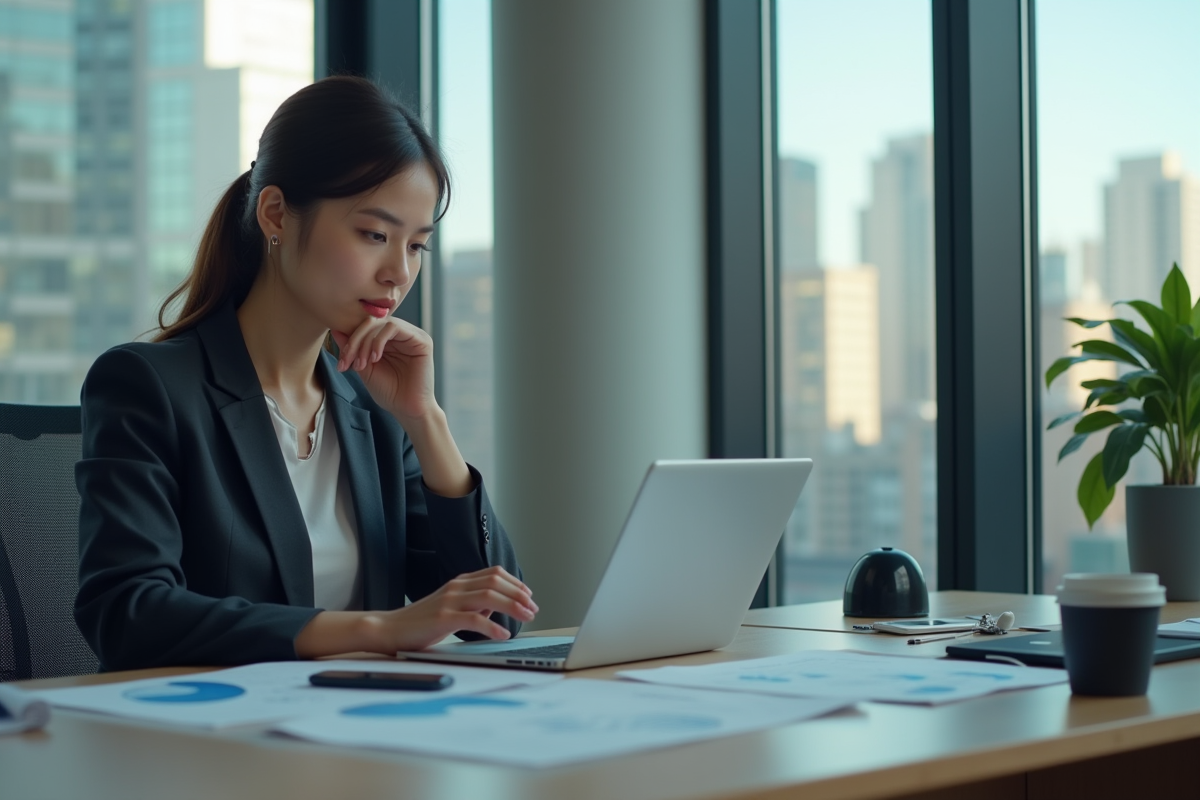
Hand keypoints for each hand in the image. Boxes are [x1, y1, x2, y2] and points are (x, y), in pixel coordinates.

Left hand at [331, 316, 434, 422]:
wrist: (407, 410)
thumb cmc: (388, 392)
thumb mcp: (364, 369)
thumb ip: (352, 350)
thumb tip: (335, 330)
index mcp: (388, 339)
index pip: (365, 328)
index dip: (349, 341)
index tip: (341, 364)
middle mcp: (401, 334)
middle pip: (371, 322)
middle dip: (355, 341)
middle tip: (347, 362)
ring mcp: (412, 335)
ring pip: (381, 323)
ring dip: (365, 343)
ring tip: (362, 364)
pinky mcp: (421, 340)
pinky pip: (394, 328)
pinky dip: (379, 341)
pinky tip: (375, 359)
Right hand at [377, 566, 537, 651]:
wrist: (391, 629)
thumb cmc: (422, 622)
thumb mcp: (452, 608)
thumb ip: (473, 605)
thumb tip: (496, 607)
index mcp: (460, 582)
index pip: (495, 574)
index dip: (516, 584)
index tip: (529, 596)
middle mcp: (456, 587)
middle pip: (496, 582)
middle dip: (519, 595)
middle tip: (533, 609)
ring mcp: (449, 601)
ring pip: (489, 596)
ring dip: (512, 606)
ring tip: (526, 618)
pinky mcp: (443, 618)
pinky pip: (474, 619)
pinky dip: (492, 627)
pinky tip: (502, 635)